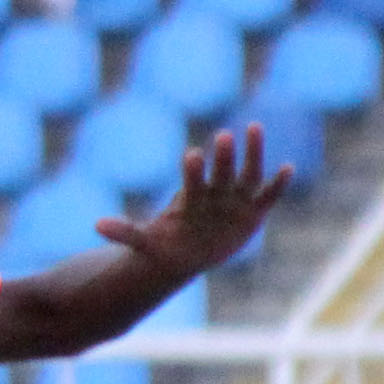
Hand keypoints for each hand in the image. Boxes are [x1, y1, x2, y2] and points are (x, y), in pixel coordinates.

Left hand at [97, 125, 292, 278]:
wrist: (191, 254)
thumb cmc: (169, 244)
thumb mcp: (147, 243)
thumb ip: (126, 233)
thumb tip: (96, 225)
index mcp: (191, 198)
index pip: (192, 181)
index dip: (192, 171)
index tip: (190, 155)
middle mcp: (215, 193)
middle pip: (220, 172)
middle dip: (223, 157)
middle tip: (223, 135)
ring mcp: (236, 200)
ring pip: (247, 175)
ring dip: (252, 154)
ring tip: (254, 128)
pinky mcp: (254, 212)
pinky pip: (268, 195)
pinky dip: (278, 184)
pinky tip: (288, 167)